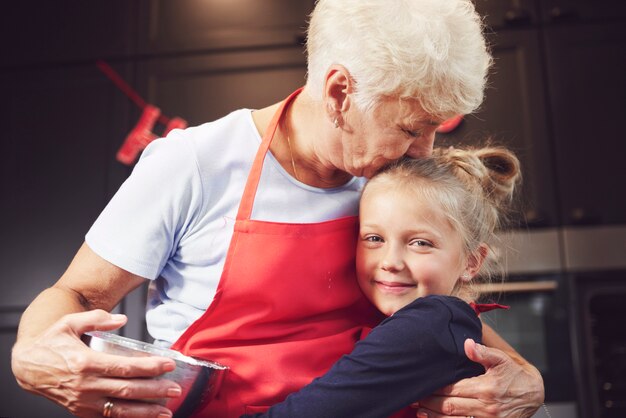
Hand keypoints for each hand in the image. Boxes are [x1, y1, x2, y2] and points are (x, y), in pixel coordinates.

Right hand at [12, 309, 180, 417]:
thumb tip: (122, 319)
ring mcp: (83, 401)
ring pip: (120, 409)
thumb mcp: (69, 323)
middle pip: (127, 390)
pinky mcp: (81, 411)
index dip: (149, 367)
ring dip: (145, 412)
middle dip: (155, 391)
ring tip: (166, 411)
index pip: (125, 367)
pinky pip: (108, 417)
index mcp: (86, 362)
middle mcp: (86, 385)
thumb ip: (97, 318)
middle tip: (175, 389)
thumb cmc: (51, 343)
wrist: (26, 366)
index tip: (168, 364)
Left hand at [413, 339, 543, 417]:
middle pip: (449, 406)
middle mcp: (486, 407)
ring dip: (434, 417)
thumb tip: (467, 343)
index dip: (434, 388)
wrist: (534, 395)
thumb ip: (483, 352)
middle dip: (429, 403)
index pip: (452, 389)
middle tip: (413, 398)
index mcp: (486, 388)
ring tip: (419, 411)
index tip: (421, 384)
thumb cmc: (514, 375)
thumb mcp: (501, 360)